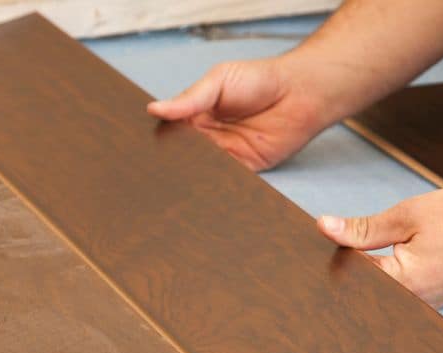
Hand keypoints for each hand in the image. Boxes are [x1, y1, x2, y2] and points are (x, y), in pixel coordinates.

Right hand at [147, 57, 330, 170]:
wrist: (299, 92)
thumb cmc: (260, 79)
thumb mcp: (218, 80)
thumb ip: (190, 98)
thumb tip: (154, 109)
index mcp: (197, 114)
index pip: (171, 130)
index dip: (160, 137)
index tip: (143, 146)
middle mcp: (208, 136)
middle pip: (183, 154)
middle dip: (172, 161)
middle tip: (156, 168)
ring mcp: (226, 153)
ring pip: (202, 169)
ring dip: (192, 174)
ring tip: (177, 178)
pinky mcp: (245, 168)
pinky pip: (226, 179)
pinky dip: (216, 182)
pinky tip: (204, 183)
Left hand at [317, 188, 442, 306]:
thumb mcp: (406, 216)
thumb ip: (362, 228)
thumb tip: (324, 228)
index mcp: (400, 285)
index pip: (349, 281)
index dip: (330, 264)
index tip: (313, 253)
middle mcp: (412, 305)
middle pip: (364, 299)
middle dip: (345, 280)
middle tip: (326, 264)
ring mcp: (426, 308)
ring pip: (383, 302)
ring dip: (367, 285)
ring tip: (356, 264)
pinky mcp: (435, 303)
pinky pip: (402, 300)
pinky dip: (388, 286)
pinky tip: (382, 269)